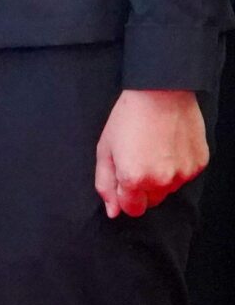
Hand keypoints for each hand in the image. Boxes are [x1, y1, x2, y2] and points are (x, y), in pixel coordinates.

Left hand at [97, 89, 209, 218]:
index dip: (125, 196)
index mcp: (134, 179)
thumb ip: (105, 183)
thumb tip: (112, 211)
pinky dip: (176, 167)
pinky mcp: (199, 165)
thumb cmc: (128, 118)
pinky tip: (169, 146)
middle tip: (137, 160)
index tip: (123, 178)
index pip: (131, 209)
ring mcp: (183, 175)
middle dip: (142, 189)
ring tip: (153, 149)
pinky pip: (184, 175)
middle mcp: (161, 182)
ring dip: (160, 178)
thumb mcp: (105, 149)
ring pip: (168, 190)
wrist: (161, 93)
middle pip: (151, 202)